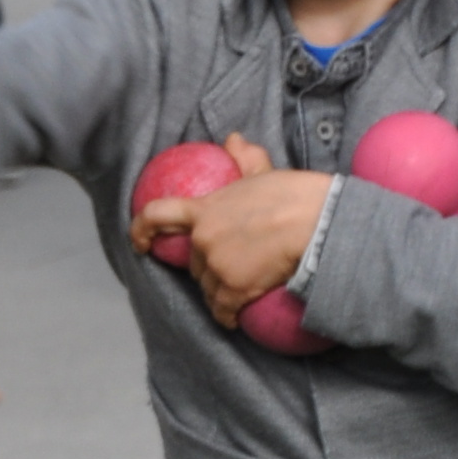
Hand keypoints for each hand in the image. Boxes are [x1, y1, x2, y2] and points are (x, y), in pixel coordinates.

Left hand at [137, 137, 332, 325]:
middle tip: (233, 265)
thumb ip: (245, 159)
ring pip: (207, 288)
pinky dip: (227, 317)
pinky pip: (222, 311)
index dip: (142, 229)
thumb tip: (233, 140)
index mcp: (205, 209)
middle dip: (208, 266)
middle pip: (195, 262)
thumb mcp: (264, 172)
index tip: (139, 243)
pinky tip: (235, 318)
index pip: (158, 214)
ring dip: (219, 291)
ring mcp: (217, 266)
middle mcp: (204, 239)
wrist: (318, 221)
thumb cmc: (296, 195)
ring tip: (240, 288)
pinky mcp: (234, 290)